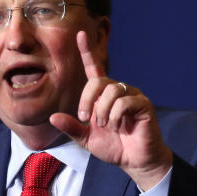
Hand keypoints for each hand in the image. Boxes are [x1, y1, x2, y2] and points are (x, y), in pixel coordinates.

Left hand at [49, 31, 172, 189]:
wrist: (135, 161)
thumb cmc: (114, 148)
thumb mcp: (86, 139)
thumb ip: (72, 127)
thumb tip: (53, 117)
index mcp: (102, 96)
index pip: (94, 69)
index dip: (87, 51)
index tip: (79, 34)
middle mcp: (117, 91)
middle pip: (98, 81)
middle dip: (87, 100)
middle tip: (87, 119)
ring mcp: (132, 96)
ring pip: (111, 91)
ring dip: (103, 112)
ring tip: (108, 126)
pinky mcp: (143, 104)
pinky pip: (124, 102)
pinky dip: (117, 116)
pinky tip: (121, 127)